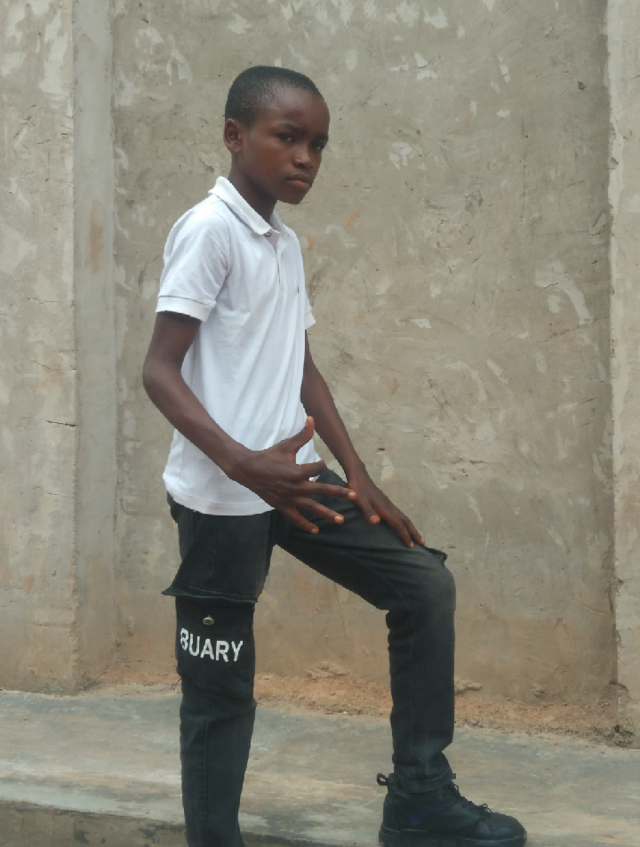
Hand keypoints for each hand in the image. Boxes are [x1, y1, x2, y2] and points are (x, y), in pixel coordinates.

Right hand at [231, 417, 356, 533]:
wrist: (248, 470)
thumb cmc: (269, 456)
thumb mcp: (286, 446)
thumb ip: (302, 435)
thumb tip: (312, 419)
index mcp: (296, 471)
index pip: (317, 469)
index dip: (321, 465)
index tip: (322, 463)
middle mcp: (295, 487)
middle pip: (321, 490)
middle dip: (338, 493)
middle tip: (353, 495)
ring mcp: (289, 499)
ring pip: (312, 508)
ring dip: (327, 514)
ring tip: (341, 520)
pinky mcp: (283, 507)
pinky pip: (296, 518)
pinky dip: (306, 525)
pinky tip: (316, 530)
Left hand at [347, 465, 424, 547]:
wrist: (359, 476)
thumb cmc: (358, 491)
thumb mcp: (360, 502)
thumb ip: (368, 512)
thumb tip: (377, 522)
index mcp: (385, 509)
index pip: (399, 524)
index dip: (405, 535)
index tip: (411, 546)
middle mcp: (390, 507)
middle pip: (406, 521)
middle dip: (414, 532)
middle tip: (423, 543)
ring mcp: (389, 505)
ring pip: (404, 517)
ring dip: (411, 527)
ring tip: (416, 536)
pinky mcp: (386, 503)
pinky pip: (400, 515)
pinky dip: (405, 522)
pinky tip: (402, 525)